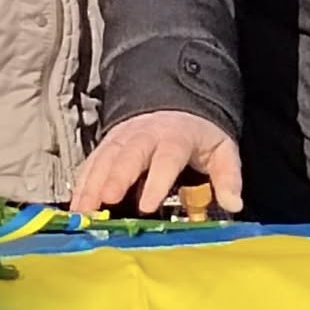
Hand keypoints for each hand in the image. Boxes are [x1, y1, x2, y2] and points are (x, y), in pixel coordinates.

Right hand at [70, 111, 243, 217]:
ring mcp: (122, 137)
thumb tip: (234, 204)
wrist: (174, 100)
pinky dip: (81, 183)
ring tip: (82, 210)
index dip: (156, 181)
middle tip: (105, 201)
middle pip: (128, 154)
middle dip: (115, 177)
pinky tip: (75, 205)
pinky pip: (91, 162)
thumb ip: (228, 176)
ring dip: (91, 183)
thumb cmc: (198, 133)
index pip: (167, 158)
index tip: (147, 206)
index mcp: (176, 136)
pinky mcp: (107, 144)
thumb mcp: (222, 149)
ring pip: (104, 158)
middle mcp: (144, 134)